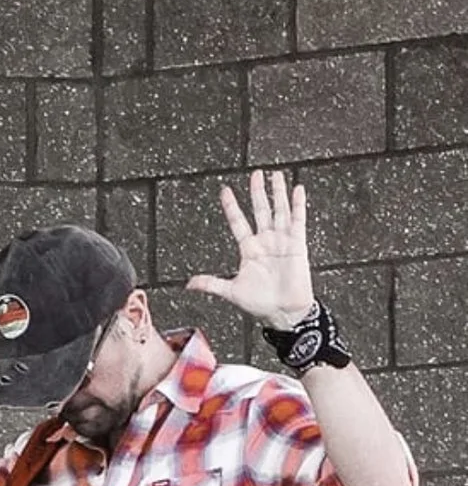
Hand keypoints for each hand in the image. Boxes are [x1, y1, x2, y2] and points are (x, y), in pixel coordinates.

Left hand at [195, 170, 312, 329]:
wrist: (284, 312)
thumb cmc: (260, 303)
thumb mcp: (231, 291)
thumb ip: (211, 284)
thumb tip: (188, 284)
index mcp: (248, 249)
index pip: (237, 222)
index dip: (231, 206)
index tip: (225, 190)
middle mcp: (265, 241)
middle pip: (260, 210)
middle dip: (257, 192)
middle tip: (256, 174)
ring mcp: (282, 241)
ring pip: (278, 211)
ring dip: (277, 193)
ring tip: (275, 175)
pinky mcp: (297, 245)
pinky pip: (298, 221)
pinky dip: (298, 205)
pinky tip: (297, 189)